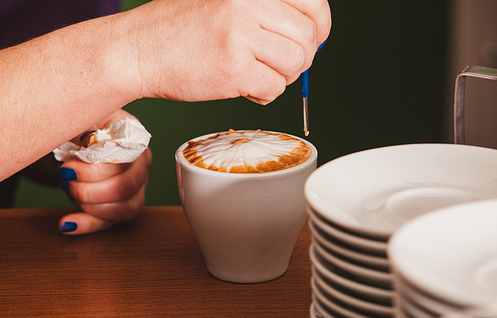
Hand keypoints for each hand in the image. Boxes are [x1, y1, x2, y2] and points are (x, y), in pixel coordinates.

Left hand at [57, 110, 152, 234]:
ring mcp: (136, 188)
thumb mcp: (80, 121)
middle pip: (126, 187)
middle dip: (89, 189)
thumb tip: (87, 137)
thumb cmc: (79, 130)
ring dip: (89, 205)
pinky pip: (111, 222)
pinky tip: (68, 223)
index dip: (96, 170)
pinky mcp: (123, 206)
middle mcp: (141, 164)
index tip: (68, 168)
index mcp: (135, 139)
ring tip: (68, 192)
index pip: (126, 161)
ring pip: (124, 208)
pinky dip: (87, 224)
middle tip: (64, 179)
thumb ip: (84, 126)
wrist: (71, 143)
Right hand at [118, 0, 330, 104]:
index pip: (312, 2)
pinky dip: (264, 94)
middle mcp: (249, 4)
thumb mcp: (225, 1)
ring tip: (257, 74)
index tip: (314, 38)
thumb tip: (311, 30)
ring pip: (294, 64)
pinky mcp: (234, 69)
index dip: (320, 25)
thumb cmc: (180, 28)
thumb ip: (265, 10)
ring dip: (282, 76)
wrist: (140, 50)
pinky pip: (274, 88)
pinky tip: (246, 87)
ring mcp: (241, 36)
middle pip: (308, 38)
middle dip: (301, 57)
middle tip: (280, 64)